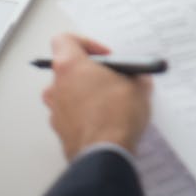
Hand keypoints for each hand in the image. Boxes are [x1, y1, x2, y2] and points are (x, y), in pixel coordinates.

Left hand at [42, 33, 151, 159]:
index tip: (106, 56)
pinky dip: (86, 115)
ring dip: (87, 95)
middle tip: (112, 79)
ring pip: (69, 94)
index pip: (64, 40)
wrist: (106, 156)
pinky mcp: (61, 133)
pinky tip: (107, 122)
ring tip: (112, 103)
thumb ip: (134, 74)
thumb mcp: (138, 85)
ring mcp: (56, 112)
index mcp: (70, 66)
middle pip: (68, 69)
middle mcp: (56, 87)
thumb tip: (138, 76)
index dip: (86, 43)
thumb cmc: (117, 115)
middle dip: (90, 72)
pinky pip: (72, 116)